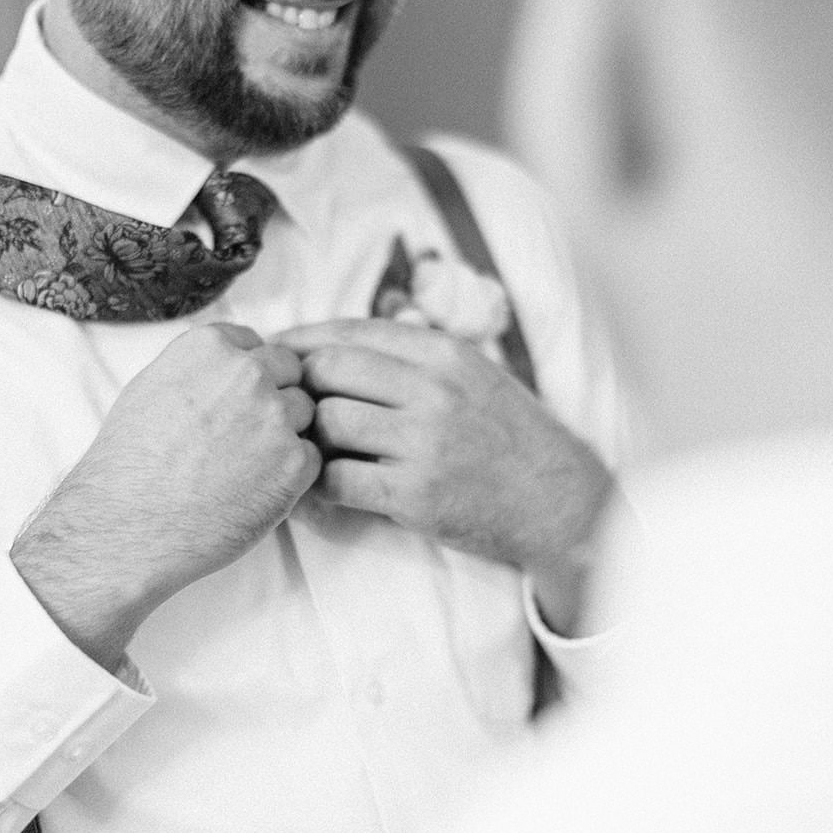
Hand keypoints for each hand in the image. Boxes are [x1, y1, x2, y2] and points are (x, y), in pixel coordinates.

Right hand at [12, 324, 319, 668]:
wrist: (125, 529)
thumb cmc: (128, 465)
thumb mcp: (152, 388)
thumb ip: (202, 367)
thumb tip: (233, 363)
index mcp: (210, 346)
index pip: (258, 345)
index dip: (249, 377)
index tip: (231, 405)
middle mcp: (248, 372)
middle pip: (290, 372)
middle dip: (274, 399)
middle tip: (243, 439)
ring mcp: (275, 416)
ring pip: (305, 413)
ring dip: (285, 436)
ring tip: (243, 468)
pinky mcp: (294, 462)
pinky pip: (312, 457)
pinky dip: (292, 475)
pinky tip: (254, 491)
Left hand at [279, 319, 612, 634]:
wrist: (557, 501)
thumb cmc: (510, 437)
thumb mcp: (474, 375)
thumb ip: (415, 356)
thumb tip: (341, 344)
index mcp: (444, 353)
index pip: (351, 331)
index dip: (303, 340)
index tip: (276, 352)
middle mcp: (433, 390)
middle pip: (329, 370)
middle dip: (297, 387)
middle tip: (282, 406)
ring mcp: (424, 443)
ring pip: (328, 423)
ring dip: (306, 438)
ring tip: (299, 451)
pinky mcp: (415, 495)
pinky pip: (337, 482)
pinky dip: (314, 489)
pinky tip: (311, 493)